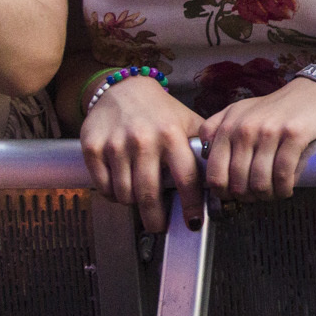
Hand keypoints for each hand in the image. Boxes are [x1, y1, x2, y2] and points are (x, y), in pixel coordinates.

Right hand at [82, 77, 205, 232]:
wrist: (121, 89)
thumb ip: (204, 146)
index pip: (185, 178)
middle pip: (149, 195)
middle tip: (159, 226)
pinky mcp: (93, 148)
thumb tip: (222, 175)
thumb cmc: (159, 110)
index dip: (191, 206)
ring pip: (125, 194)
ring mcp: (116, 145)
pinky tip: (121, 188)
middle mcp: (143, 140)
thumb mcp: (186, 121)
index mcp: (171, 134)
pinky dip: (113, 195)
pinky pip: (103, 187)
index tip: (193, 223)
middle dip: (155, 219)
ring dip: (133, 204)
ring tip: (140, 200)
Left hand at [200, 75, 315, 202]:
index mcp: (228, 126)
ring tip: (273, 193)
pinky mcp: (294, 135)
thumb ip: (216, 128)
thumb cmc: (275, 108)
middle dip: (248, 196)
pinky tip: (286, 189)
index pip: (215, 173)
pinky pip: (283, 173)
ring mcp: (269, 131)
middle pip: (238, 182)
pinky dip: (284, 188)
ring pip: (260, 181)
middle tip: (257, 196)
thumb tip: (204, 156)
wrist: (312, 92)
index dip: (223, 192)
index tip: (234, 196)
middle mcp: (245, 128)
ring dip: (267, 195)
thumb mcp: (239, 111)